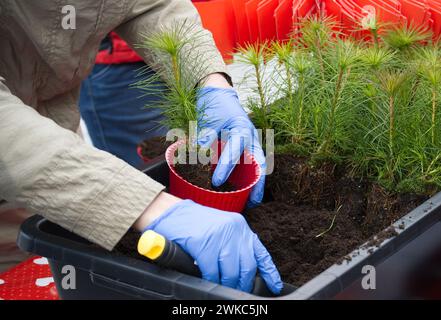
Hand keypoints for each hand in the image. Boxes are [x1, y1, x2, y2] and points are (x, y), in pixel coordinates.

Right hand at [144, 199, 282, 293]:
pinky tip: (207, 279)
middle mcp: (233, 230)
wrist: (169, 211)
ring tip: (222, 285)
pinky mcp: (203, 243)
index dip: (269, 272)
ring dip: (227, 283)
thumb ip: (234, 244)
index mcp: (240, 226)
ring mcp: (218, 236)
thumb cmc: (193, 223)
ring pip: (231, 271)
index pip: (260, 252)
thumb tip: (244, 270)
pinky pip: (212, 271)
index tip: (273, 286)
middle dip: (243, 283)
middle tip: (238, 290)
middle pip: (246, 266)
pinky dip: (211, 279)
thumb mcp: (221, 229)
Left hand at [196, 82, 265, 206]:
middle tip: (252, 202)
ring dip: (256, 184)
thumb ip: (206, 135)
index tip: (216, 181)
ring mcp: (251, 145)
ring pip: (258, 167)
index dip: (226, 167)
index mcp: (242, 129)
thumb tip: (200, 152)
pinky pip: (250, 166)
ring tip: (251, 203)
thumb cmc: (215, 106)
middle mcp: (251, 138)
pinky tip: (244, 193)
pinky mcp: (246, 149)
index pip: (235, 151)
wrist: (219, 95)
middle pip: (259, 164)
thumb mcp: (209, 119)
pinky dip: (249, 179)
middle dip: (257, 184)